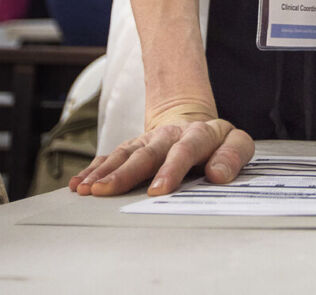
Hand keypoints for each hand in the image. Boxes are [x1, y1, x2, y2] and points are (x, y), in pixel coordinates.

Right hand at [69, 98, 253, 196]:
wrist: (194, 124)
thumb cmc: (219, 144)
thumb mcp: (237, 145)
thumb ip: (232, 157)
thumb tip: (218, 174)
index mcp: (202, 134)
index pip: (187, 149)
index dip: (172, 168)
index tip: (159, 190)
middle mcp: (172, 135)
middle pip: (148, 152)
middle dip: (127, 173)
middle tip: (109, 191)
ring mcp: (149, 140)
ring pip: (125, 154)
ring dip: (104, 172)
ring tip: (87, 190)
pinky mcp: (133, 147)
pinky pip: (110, 157)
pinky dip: (93, 170)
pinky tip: (78, 183)